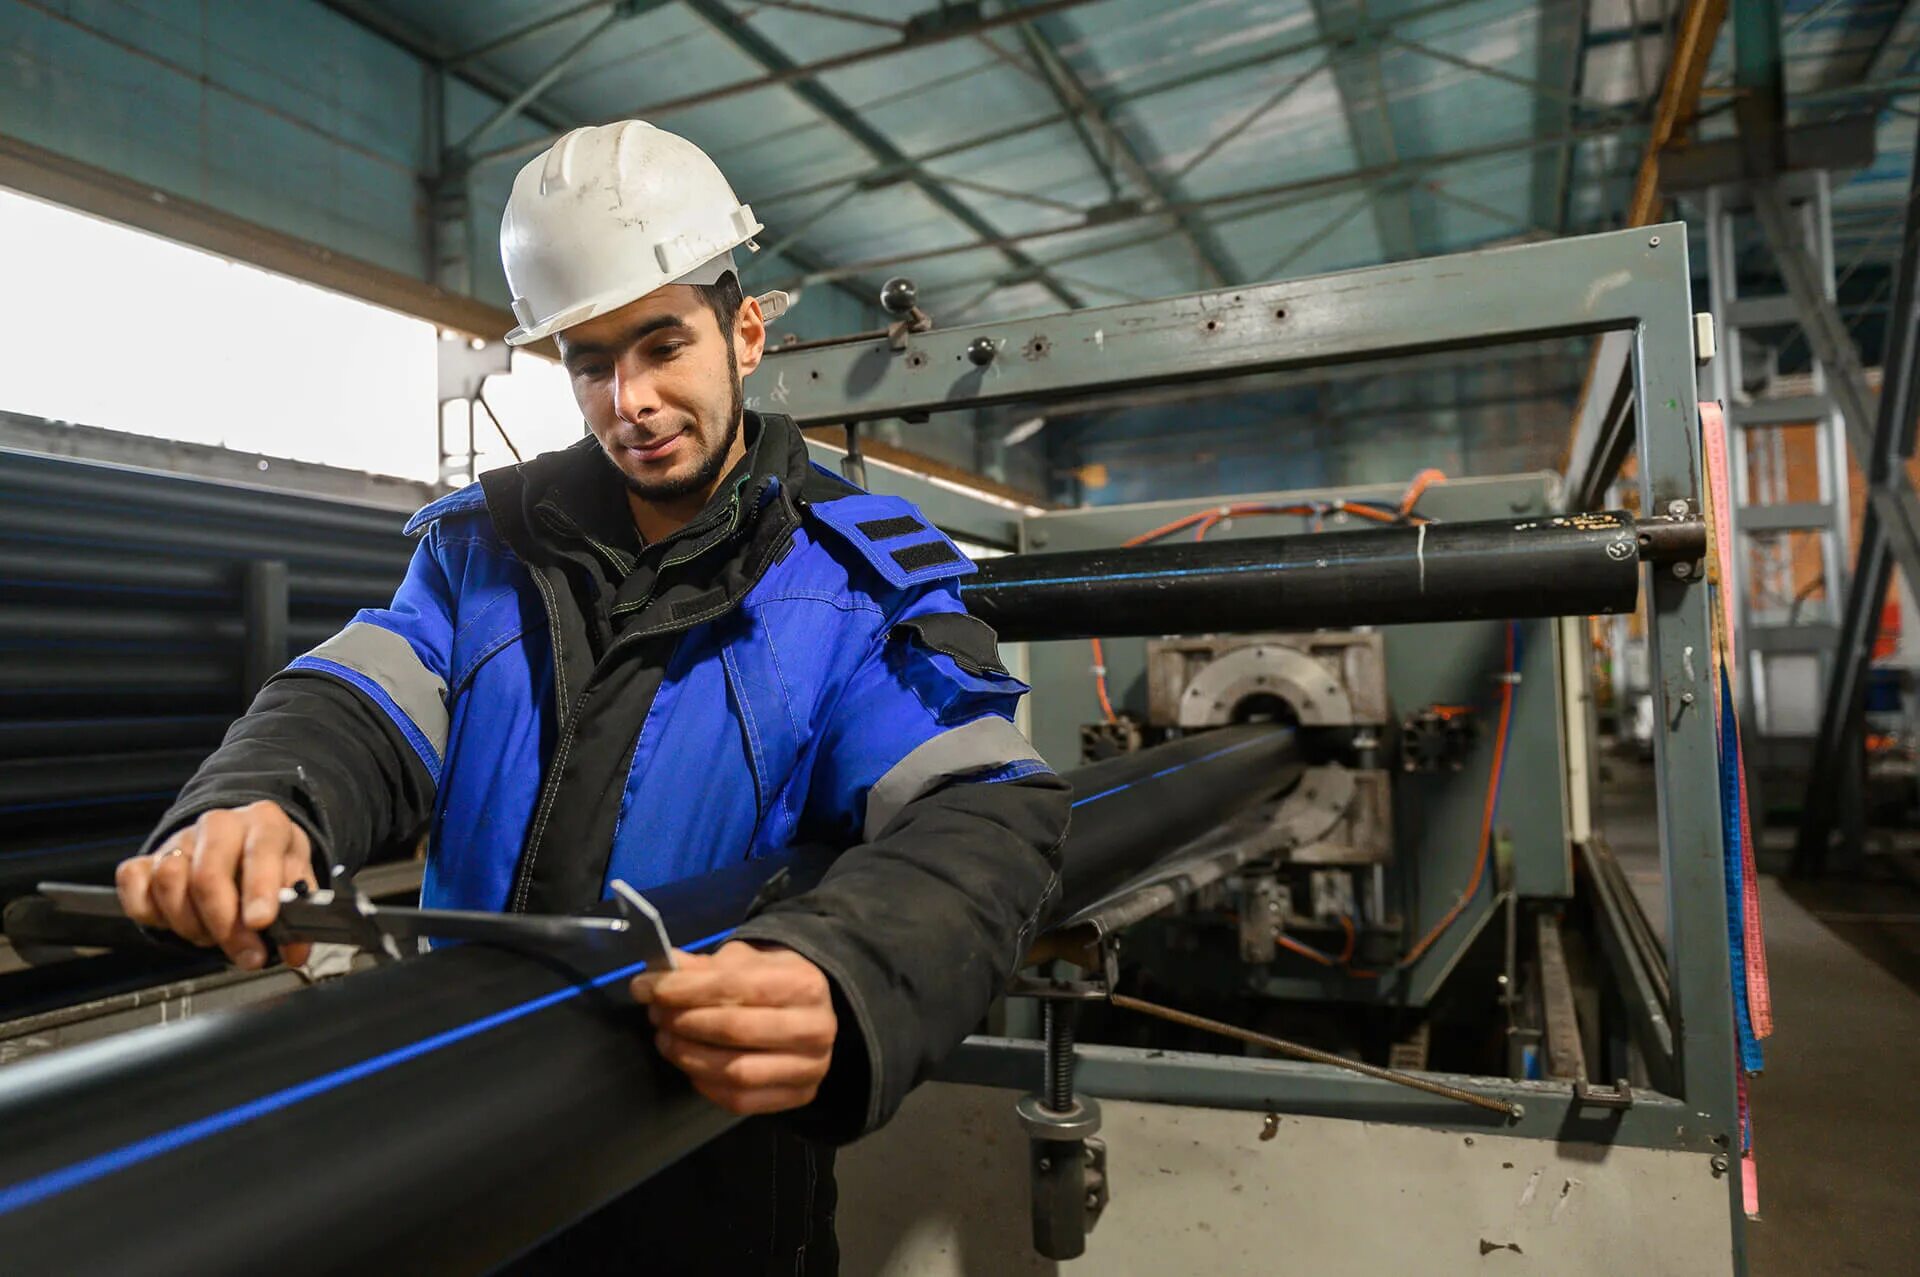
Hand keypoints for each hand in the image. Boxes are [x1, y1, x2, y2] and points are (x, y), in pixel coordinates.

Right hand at [114, 801, 316, 969]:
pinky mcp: (146, 858)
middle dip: (225, 924)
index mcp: (264, 822)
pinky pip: (133, 883)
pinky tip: (173, 923)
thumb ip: (299, 913)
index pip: (260, 850)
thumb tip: (295, 952)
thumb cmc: (270, 864)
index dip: (260, 889)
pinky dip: (147, 911)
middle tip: (246, 955)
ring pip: (169, 881)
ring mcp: (178, 840)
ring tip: (212, 936)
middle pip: (208, 874)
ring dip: (190, 923)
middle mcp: (219, 825)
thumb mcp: (297, 879)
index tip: (261, 923)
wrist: (241, 843)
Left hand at [630, 941, 835, 1115]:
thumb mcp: (744, 961)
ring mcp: (810, 1067)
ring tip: (665, 1039)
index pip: (736, 986)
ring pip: (735, 1071)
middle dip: (683, 1021)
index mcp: (804, 983)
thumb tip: (661, 970)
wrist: (811, 1013)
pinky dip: (705, 1083)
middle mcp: (815, 1027)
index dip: (684, 989)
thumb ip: (703, 966)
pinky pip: (740, 1100)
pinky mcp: (798, 1096)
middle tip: (654, 1014)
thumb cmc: (772, 982)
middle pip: (734, 1029)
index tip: (644, 988)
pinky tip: (689, 1064)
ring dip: (689, 1056)